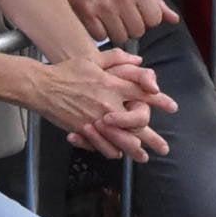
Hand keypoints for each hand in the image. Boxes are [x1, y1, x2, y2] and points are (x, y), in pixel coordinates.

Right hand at [24, 46, 173, 154]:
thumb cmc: (67, 71)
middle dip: (152, 137)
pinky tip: (119, 154)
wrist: (43, 86)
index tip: (172, 107)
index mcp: (113, 84)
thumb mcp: (93, 59)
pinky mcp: (84, 129)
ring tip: (143, 157)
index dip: (160, 100)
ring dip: (135, 150)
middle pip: (137, 122)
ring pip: (122, 139)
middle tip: (163, 147)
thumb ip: (118, 59)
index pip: (143, 92)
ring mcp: (96, 119)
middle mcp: (108, 103)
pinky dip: (112, 150)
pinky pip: (102, 145)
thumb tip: (139, 61)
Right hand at [58, 0, 171, 44]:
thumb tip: (174, 19)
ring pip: (121, 37)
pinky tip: (97, 21)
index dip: (147, 19)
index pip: (155, 18)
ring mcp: (103, 6)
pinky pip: (101, 37)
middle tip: (121, 16)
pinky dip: (100, 32)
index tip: (138, 14)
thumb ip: (155, 2)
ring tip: (109, 19)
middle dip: (131, 27)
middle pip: (138, 31)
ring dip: (116, 32)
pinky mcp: (87, 15)